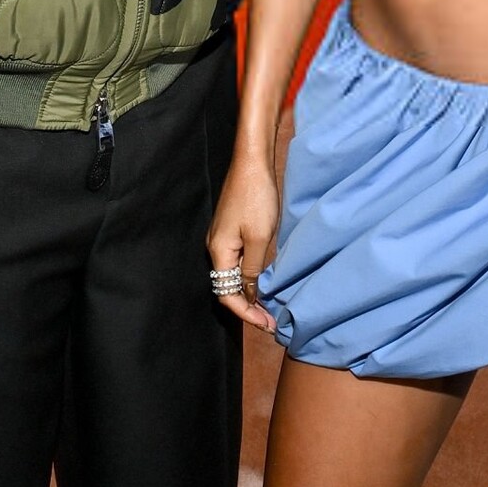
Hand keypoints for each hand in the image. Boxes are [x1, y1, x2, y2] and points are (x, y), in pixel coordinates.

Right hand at [207, 151, 281, 332]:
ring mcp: (223, 237)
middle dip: (248, 307)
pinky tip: (265, 279)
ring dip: (250, 292)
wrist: (252, 161)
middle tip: (271, 320)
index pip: (226, 295)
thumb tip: (250, 295)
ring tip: (270, 305)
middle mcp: (216, 247)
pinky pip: (238, 260)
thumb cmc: (256, 197)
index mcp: (219, 251)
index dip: (246, 313)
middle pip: (227, 287)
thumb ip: (253, 270)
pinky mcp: (232, 228)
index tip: (267, 324)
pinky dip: (250, 275)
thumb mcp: (259, 238)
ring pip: (234, 274)